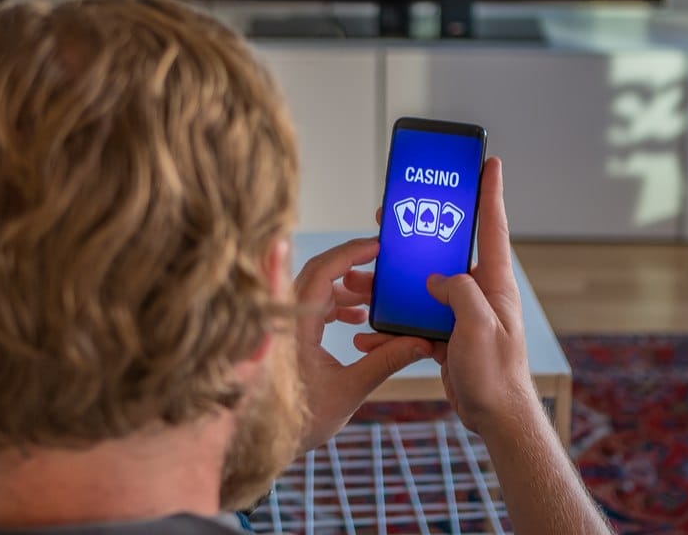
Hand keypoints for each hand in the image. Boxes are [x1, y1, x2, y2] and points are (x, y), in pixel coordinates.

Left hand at [292, 237, 432, 452]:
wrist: (265, 441)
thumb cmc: (302, 420)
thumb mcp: (350, 391)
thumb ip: (385, 361)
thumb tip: (422, 342)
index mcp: (295, 328)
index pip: (321, 274)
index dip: (349, 253)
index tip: (376, 245)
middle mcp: (286, 320)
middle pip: (317, 274)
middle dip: (350, 263)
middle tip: (381, 259)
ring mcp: (285, 326)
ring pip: (315, 289)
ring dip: (345, 287)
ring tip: (375, 297)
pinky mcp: (288, 335)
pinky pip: (312, 307)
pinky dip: (335, 305)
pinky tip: (357, 317)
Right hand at [355, 157, 536, 435]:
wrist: (495, 417)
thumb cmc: (497, 374)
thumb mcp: (479, 326)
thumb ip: (458, 293)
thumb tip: (435, 279)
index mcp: (493, 282)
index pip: (492, 226)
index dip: (489, 191)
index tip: (487, 162)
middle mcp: (478, 291)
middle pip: (441, 251)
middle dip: (411, 237)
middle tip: (385, 221)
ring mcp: (460, 312)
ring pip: (417, 287)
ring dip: (386, 288)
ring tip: (354, 284)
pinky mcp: (444, 334)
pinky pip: (411, 321)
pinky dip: (388, 327)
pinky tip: (366, 336)